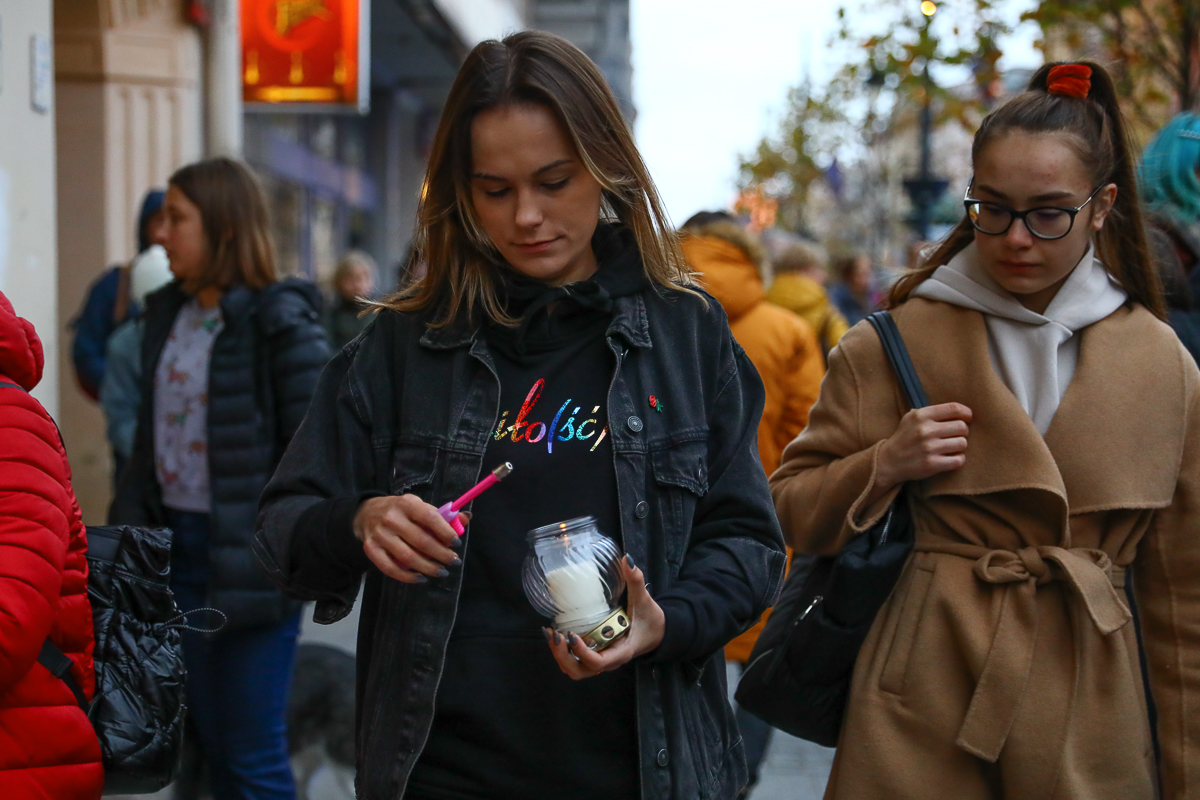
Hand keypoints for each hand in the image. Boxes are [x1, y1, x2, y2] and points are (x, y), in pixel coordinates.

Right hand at [352, 495, 466, 583]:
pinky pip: (390, 568)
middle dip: (442, 554)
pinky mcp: (371, 549)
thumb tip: (466, 518)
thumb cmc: (400, 511)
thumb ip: (442, 514)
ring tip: (441, 572)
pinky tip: (420, 578)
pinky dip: (407, 577)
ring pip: (408, 557)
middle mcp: (392, 518)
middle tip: (454, 562)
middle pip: (421, 541)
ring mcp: (380, 535)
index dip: (446, 532)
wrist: (366, 513)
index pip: (430, 517)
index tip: (457, 543)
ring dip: (428, 568)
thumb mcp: (419, 506)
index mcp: (407, 504)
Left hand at [544, 555, 664, 679]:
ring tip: (550, 634)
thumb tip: (627, 559)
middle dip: (563, 657)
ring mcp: (600, 659)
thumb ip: (636, 581)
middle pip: (580, 671)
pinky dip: (563, 652)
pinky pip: (575, 660)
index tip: (571, 634)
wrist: (657, 632)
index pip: (599, 662)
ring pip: (574, 669)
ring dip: (560, 656)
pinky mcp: (595, 654)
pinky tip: (555, 633)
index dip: (582, 653)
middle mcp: (609, 660)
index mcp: (622, 652)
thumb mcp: (644, 601)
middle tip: (555, 635)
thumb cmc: (651, 620)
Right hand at [873, 403, 972, 498]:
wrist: (889, 461)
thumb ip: (931, 412)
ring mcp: (929, 448)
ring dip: (959, 446)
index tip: (967, 418)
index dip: (966, 413)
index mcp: (921, 415)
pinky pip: (959, 460)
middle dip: (962, 432)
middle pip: (962, 427)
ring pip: (962, 443)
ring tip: (951, 447)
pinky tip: (950, 458)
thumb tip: (959, 411)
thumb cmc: (904, 438)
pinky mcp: (932, 464)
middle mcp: (925, 430)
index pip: (954, 408)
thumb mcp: (911, 418)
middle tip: (955, 436)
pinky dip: (958, 459)